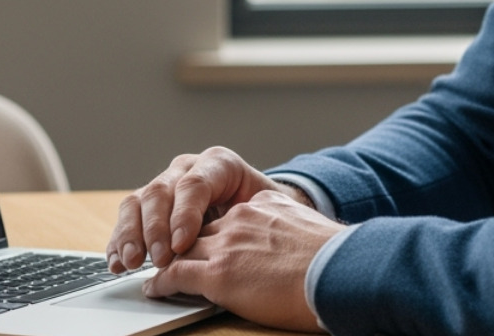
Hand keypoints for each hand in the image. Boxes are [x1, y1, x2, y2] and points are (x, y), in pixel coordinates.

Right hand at [107, 146, 303, 271]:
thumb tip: (243, 240)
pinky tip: (116, 263)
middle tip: (160, 259)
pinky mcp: (149, 207)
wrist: (260, 212)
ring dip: (131, 235)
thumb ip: (252, 217)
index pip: (195, 183)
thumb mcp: (267, 208)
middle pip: (160, 191)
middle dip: (155, 228)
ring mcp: (165, 186)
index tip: (180, 245)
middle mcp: (186, 170)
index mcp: (218, 164)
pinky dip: (119, 242)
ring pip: (137, 202)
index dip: (185, 214)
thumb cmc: (265, 212)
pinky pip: (128, 219)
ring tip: (131, 263)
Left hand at [141, 189, 340, 331]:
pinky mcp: (219, 274)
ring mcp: (227, 246)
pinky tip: (154, 287)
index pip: (226, 218)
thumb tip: (295, 249)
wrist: (339, 271)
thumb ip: (290, 231)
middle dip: (182, 242)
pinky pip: (177, 274)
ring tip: (154, 269)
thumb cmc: (336, 260)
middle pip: (199, 230)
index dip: (213, 233)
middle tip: (166, 252)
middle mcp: (240, 219)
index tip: (206, 243)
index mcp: (262, 206)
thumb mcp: (308, 229)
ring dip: (165, 259)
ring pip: (183, 248)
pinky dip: (161, 281)